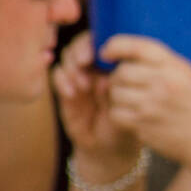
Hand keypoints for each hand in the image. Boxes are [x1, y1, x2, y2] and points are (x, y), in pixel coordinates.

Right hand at [52, 31, 139, 166]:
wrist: (112, 148)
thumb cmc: (129, 122)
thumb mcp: (133, 103)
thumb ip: (123, 85)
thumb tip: (108, 71)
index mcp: (115, 65)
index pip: (102, 41)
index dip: (97, 41)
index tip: (102, 51)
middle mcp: (96, 68)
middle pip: (80, 45)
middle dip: (80, 50)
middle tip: (85, 62)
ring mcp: (79, 79)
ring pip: (67, 58)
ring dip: (72, 67)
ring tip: (83, 84)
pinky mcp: (66, 91)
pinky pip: (57, 76)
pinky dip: (62, 80)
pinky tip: (73, 93)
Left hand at [97, 34, 190, 163]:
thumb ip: (166, 64)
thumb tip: (129, 54)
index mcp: (177, 68)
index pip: (138, 47)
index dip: (116, 46)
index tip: (106, 52)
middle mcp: (164, 84)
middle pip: (121, 72)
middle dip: (119, 77)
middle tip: (127, 84)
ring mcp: (152, 106)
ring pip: (115, 92)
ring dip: (118, 96)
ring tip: (133, 101)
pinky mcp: (143, 126)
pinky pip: (116, 113)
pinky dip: (119, 114)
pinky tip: (133, 116)